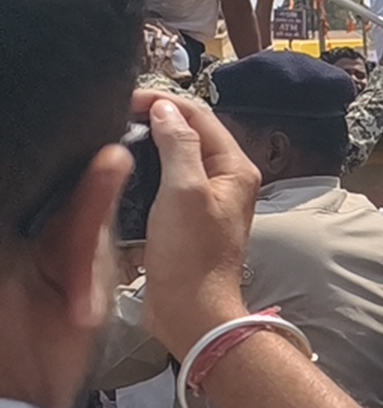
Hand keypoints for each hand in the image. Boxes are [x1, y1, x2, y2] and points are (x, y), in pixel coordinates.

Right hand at [132, 91, 260, 355]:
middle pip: (193, 134)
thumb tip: (167, 110)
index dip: (166, 103)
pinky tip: (132, 166)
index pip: (202, 118)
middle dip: (160, 118)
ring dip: (154, 142)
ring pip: (181, 156)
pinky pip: (171, 181)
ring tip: (123, 132)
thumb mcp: (184, 191)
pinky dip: (152, 168)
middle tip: (121, 112)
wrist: (192, 309)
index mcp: (236, 169)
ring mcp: (209, 200)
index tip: (129, 99)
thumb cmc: (192, 255)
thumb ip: (179, 145)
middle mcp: (228, 181)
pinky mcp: (189, 218)